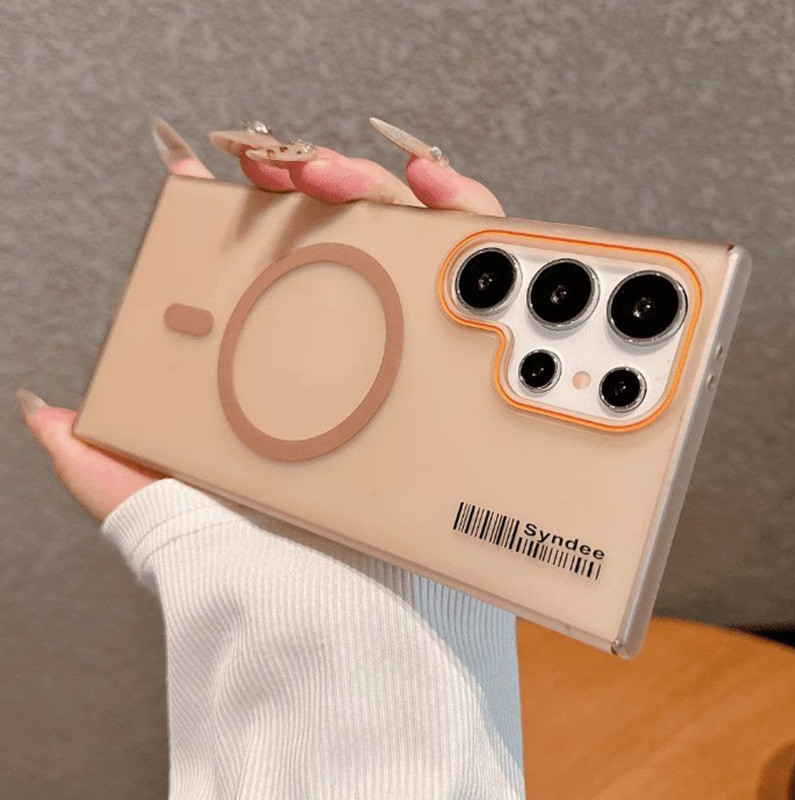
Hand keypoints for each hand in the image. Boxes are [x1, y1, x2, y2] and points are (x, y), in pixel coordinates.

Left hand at [18, 117, 504, 519]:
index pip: (281, 262)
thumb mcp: (167, 500)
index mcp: (288, 369)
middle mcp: (351, 354)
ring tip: (369, 174)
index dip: (264, 201)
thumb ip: (104, 464)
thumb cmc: (257, 554)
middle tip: (298, 171)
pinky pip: (480, 289)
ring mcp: (408, 357)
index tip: (238, 168)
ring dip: (397, 192)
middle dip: (330, 179)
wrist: (330, 608)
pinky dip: (472, 230)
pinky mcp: (458, 375)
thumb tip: (49, 413)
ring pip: (417, 246)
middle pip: (350, 238)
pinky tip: (444, 205)